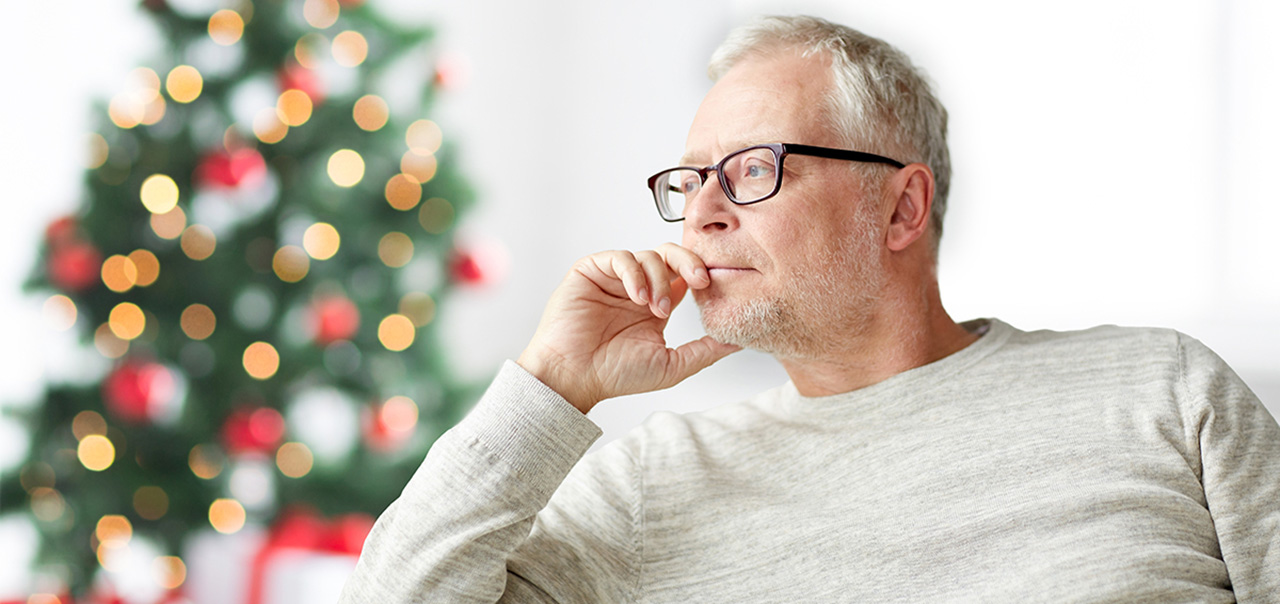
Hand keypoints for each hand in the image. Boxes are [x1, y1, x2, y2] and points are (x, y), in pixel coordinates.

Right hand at [517, 244, 740, 413]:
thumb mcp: (672, 365)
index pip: (685, 275)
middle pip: (671, 255)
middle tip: (700, 281)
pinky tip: (636, 297)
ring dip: (658, 280)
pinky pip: (619, 257)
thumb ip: (705, 351)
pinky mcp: (591, 271)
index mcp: (657, 304)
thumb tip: (739, 341)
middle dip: (690, 262)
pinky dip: (633, 273)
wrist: (574, 377)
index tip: (712, 288)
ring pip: (648, 256)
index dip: (701, 275)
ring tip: (654, 309)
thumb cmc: (615, 375)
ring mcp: (614, 278)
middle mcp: (638, 287)